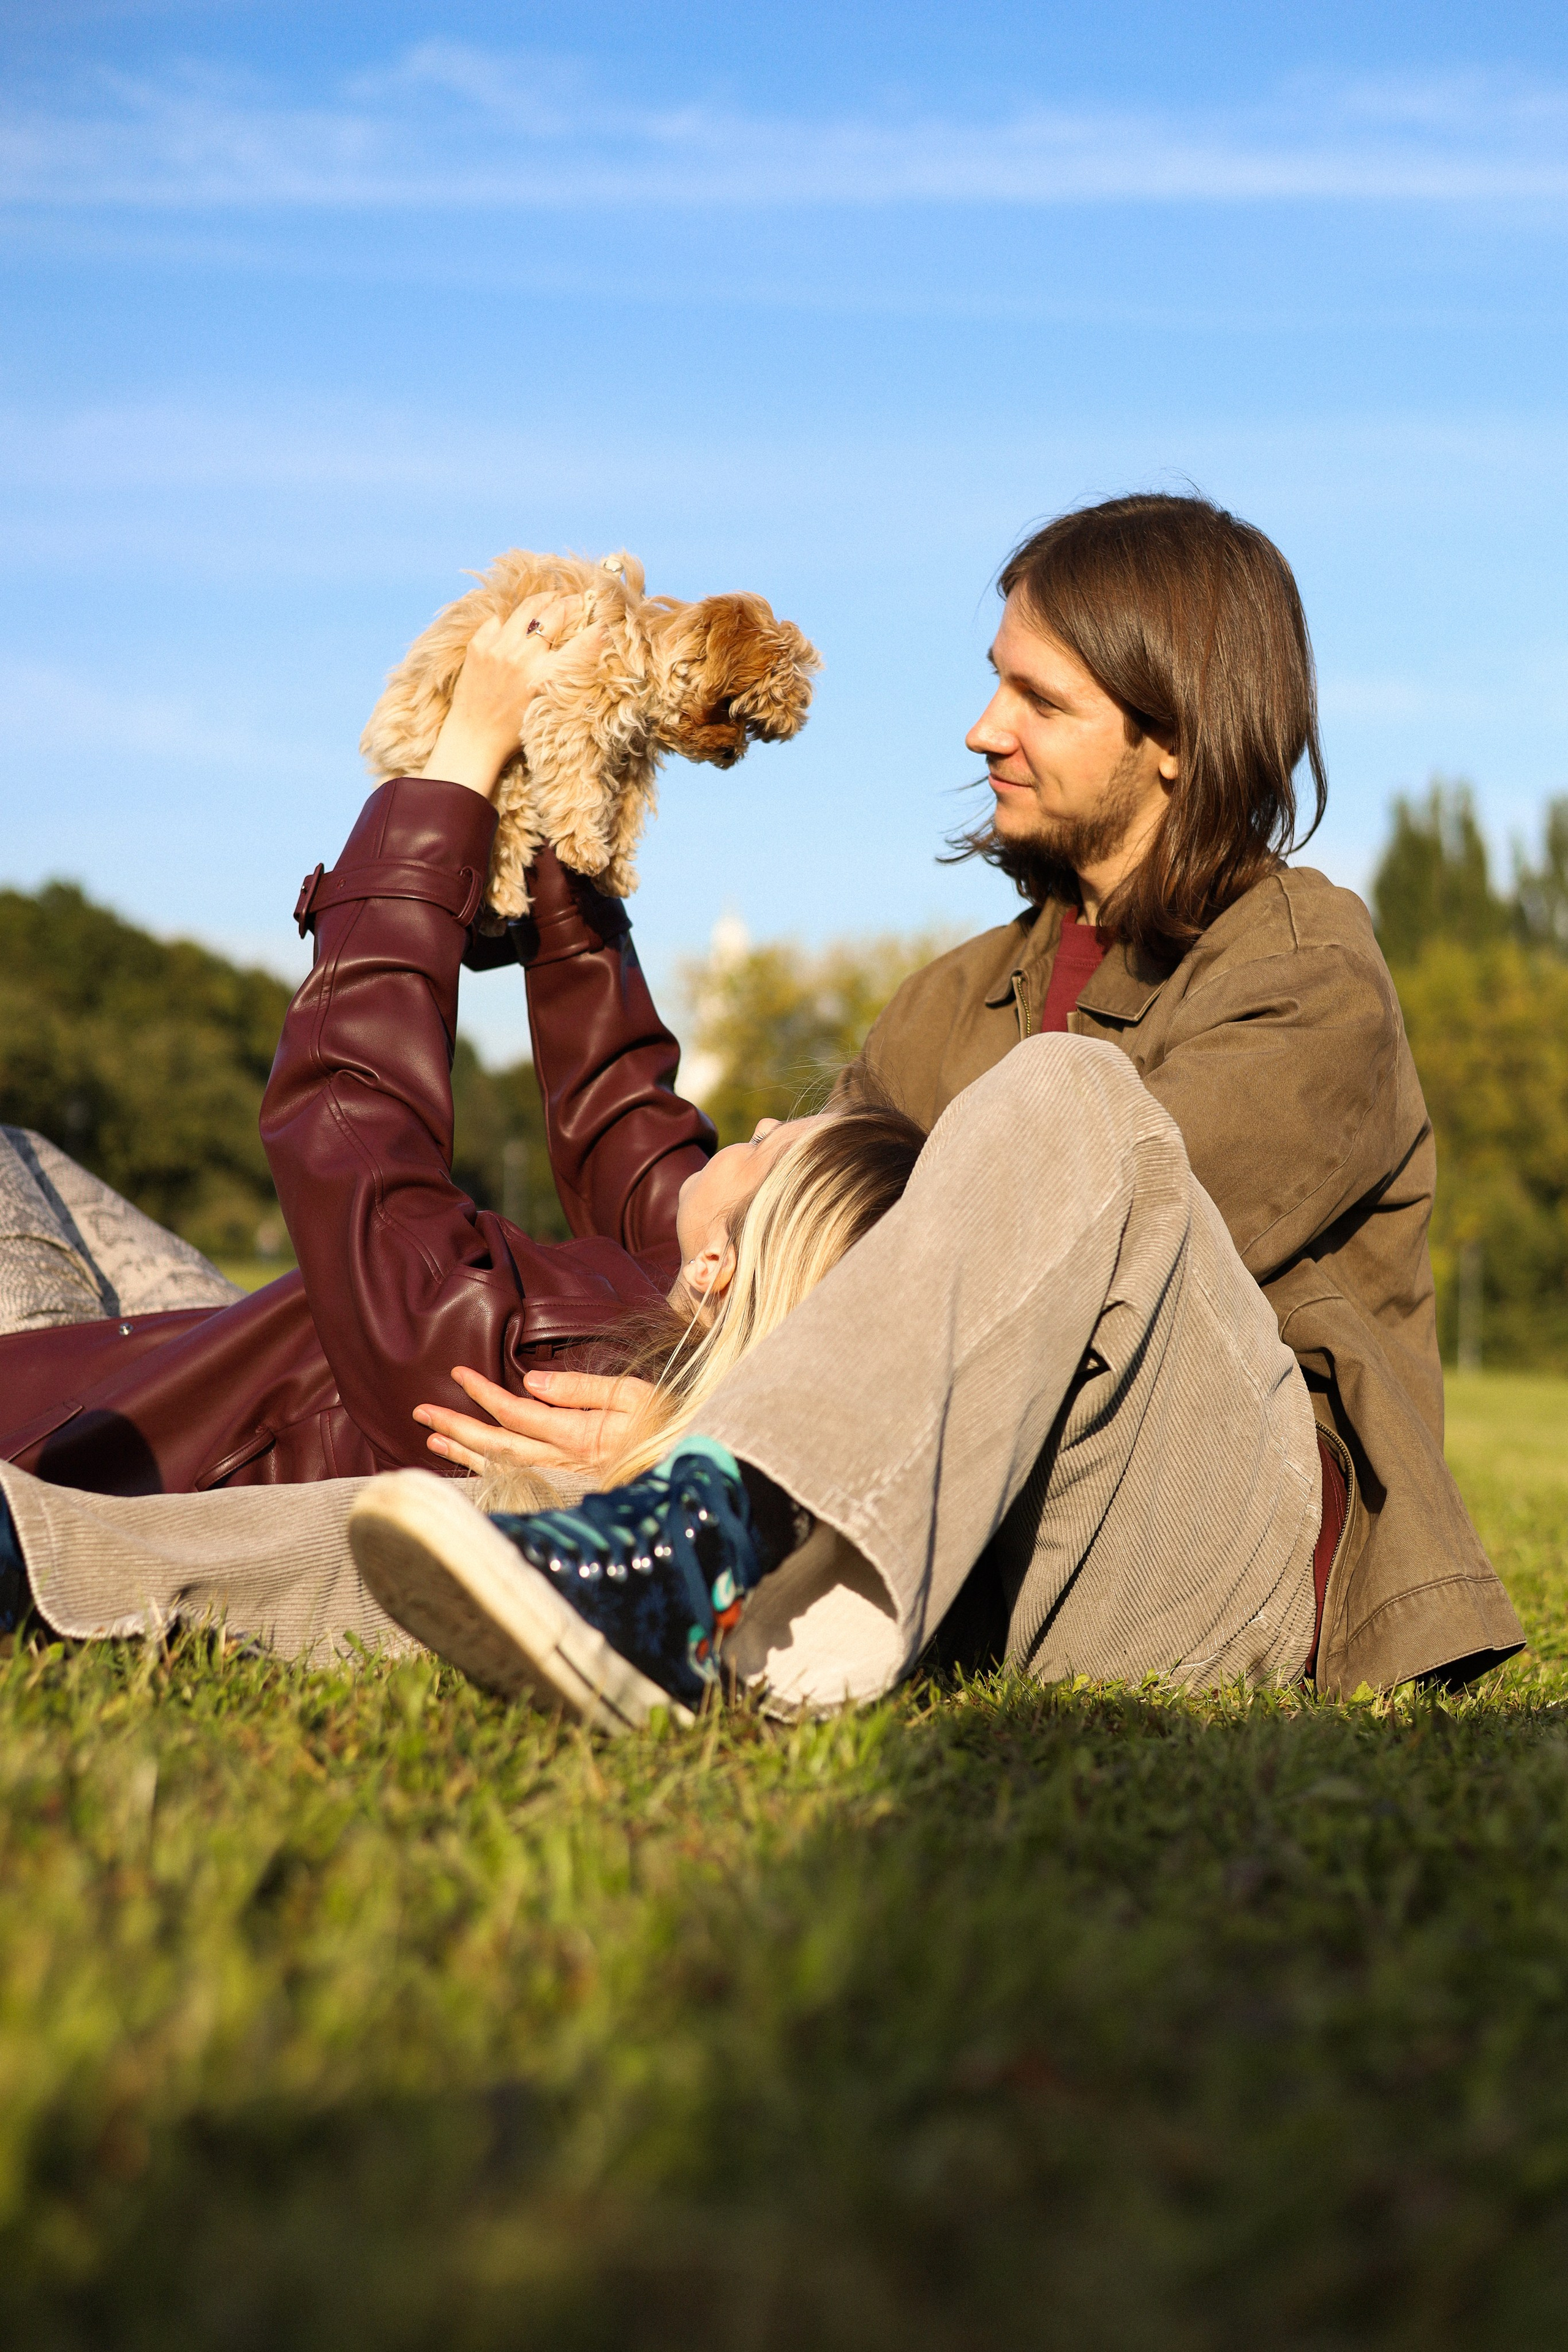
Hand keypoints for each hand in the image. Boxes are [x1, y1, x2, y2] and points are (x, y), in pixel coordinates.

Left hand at [412, 1363, 657, 1475]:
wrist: (688, 1472)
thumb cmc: (668, 1426)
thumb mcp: (634, 1395)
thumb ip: (582, 1389)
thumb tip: (532, 1382)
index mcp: (578, 1436)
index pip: (517, 1413)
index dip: (484, 1394)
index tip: (457, 1374)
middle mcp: (563, 1463)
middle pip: (497, 1445)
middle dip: (457, 1426)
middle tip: (421, 1410)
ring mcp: (563, 1482)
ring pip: (502, 1467)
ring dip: (464, 1451)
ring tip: (433, 1436)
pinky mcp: (568, 1491)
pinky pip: (517, 1482)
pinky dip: (488, 1473)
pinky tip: (470, 1464)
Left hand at [418, 592, 602, 801]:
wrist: (474, 737)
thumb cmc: (515, 729)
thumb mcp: (549, 704)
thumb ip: (565, 675)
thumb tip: (587, 644)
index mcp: (544, 677)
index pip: (582, 643)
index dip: (598, 628)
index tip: (605, 619)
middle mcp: (522, 657)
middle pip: (556, 614)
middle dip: (573, 604)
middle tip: (580, 601)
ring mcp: (498, 647)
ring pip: (529, 606)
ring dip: (545, 600)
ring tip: (553, 599)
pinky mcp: (478, 644)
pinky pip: (500, 618)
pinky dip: (512, 619)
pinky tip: (518, 624)